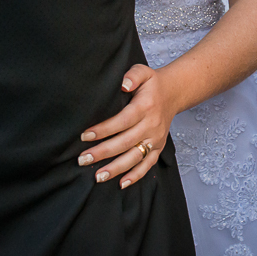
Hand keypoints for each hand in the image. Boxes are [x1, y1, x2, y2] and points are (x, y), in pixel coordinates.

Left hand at [77, 64, 177, 188]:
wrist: (174, 93)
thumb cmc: (152, 83)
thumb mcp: (143, 71)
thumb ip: (133, 75)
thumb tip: (123, 85)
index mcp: (145, 107)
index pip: (122, 121)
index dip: (103, 130)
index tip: (84, 136)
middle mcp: (151, 125)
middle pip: (125, 142)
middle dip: (103, 152)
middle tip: (83, 159)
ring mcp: (156, 138)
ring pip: (135, 157)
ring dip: (116, 168)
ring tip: (97, 176)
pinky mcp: (158, 147)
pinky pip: (148, 164)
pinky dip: (136, 176)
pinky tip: (121, 184)